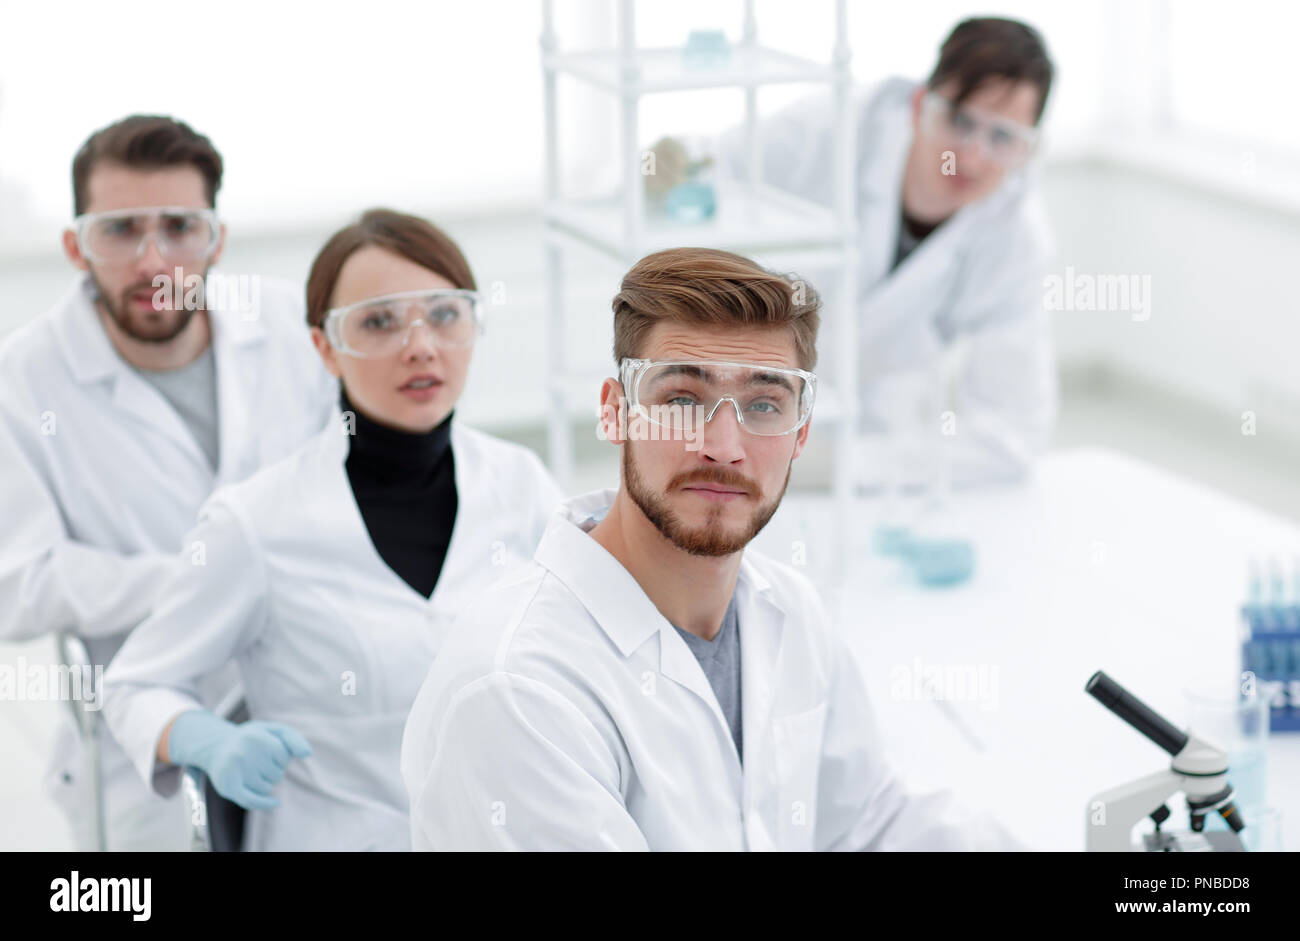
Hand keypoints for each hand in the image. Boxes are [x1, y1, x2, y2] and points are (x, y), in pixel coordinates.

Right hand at [166, 710, 311, 810]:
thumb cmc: (253, 738)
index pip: (285, 757)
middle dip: (274, 770)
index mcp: (256, 736)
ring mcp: (234, 771)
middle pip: (277, 774)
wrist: (216, 747)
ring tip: (253, 770)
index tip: (273, 752)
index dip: (283, 757)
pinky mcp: (227, 787)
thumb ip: (294, 739)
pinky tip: (275, 803)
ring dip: (266, 783)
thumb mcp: (274, 731)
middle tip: (260, 761)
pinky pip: (252, 801)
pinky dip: (265, 804)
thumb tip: (307, 754)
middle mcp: (243, 752)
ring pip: (266, 788)